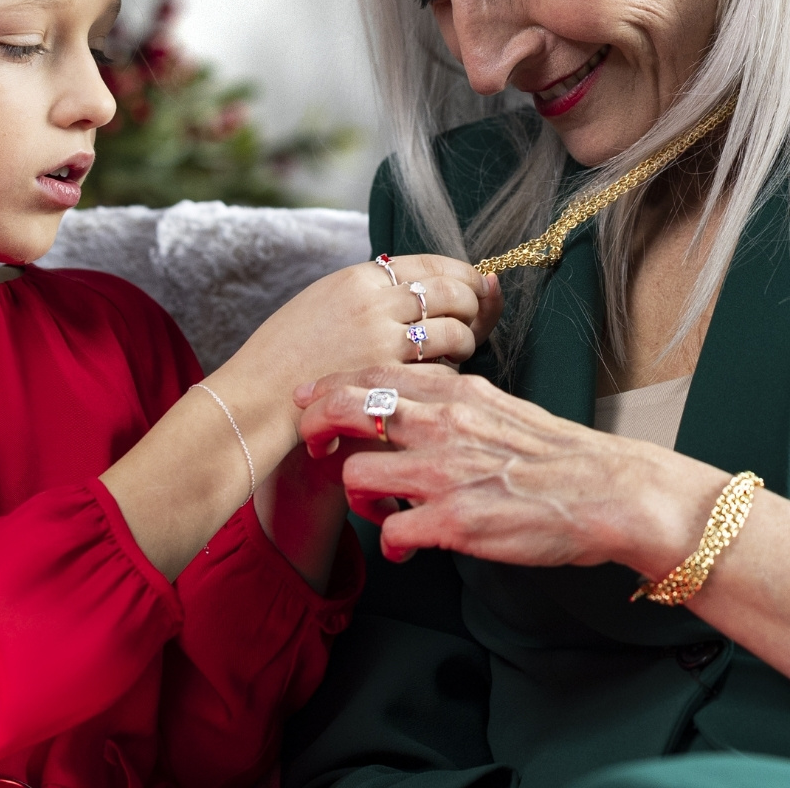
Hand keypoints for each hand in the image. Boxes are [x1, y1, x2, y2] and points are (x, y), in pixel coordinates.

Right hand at [211, 256, 502, 436]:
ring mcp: (382, 341)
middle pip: (451, 292)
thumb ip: (368, 293)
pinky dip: (450, 373)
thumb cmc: (285, 354)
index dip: (462, 273)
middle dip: (475, 304)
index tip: (477, 284)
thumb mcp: (322, 302)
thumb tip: (417, 288)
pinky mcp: (388, 379)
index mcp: (358, 277)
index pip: (430, 263)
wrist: (257, 395)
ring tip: (459, 349)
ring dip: (466, 341)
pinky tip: (439, 377)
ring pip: (454, 331)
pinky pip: (442, 370)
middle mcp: (374, 302)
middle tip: (477, 317)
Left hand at [296, 365, 727, 575]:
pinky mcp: (456, 521)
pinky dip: (391, 543)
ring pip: (356, 475)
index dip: (328, 387)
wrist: (610, 491)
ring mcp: (446, 472)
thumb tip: (403, 402)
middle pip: (347, 409)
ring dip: (357, 497)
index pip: (369, 374)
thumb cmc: (552, 452)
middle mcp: (441, 424)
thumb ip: (445, 401)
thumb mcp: (495, 405)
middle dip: (316, 425)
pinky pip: (391, 532)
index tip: (311, 401)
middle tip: (316, 444)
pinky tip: (406, 547)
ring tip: (377, 509)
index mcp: (452, 392)